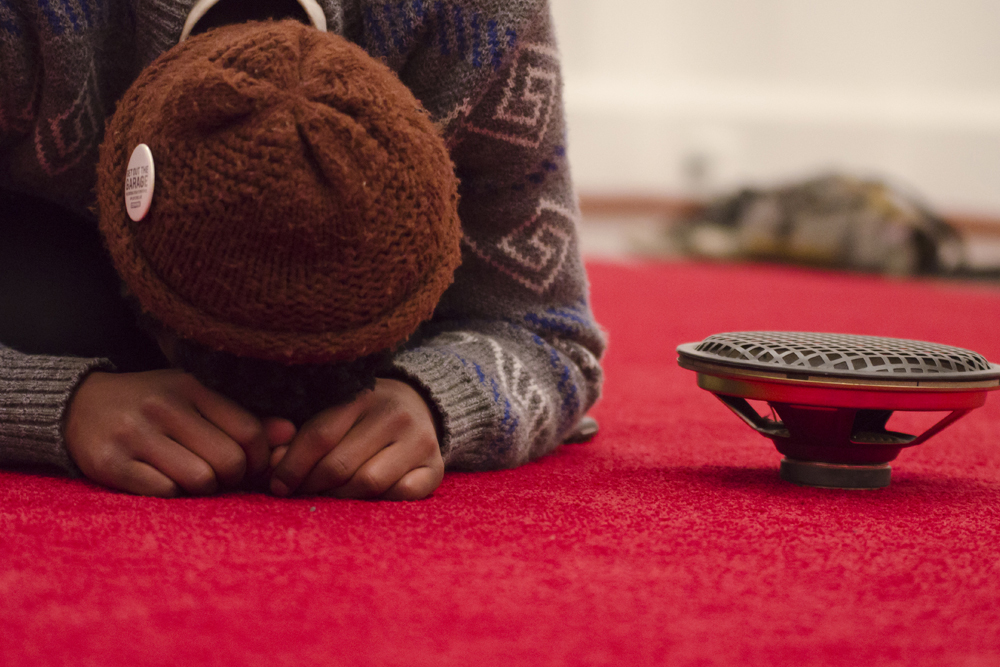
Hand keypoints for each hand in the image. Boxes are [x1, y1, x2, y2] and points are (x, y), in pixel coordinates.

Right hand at [64, 370, 279, 496]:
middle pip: (229, 460)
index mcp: (191, 387)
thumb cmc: (152, 406)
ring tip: (193, 479)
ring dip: (203, 489)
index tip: (249, 466)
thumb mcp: (195, 400)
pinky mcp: (110, 462)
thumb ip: (242, 418)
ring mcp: (135, 434)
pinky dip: (172, 494)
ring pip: (200, 480)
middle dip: (232, 478)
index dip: (259, 458)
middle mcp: (164, 407)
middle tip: (220, 477)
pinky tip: (164, 482)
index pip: (249, 431)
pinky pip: (164, 492)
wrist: (77, 405)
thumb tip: (290, 434)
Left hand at [269, 378, 442, 500]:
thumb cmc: (365, 413)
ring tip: (331, 494)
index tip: (277, 484)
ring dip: (342, 496)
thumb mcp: (336, 411)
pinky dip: (381, 501)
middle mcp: (395, 415)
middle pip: (340, 465)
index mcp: (364, 395)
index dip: (292, 466)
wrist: (421, 404)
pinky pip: (402, 495)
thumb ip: (302, 435)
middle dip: (312, 485)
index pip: (320, 436)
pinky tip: (368, 497)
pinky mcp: (435, 466)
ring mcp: (419, 441)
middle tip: (301, 492)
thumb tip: (274, 465)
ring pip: (368, 484)